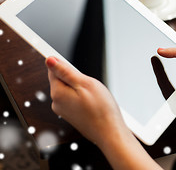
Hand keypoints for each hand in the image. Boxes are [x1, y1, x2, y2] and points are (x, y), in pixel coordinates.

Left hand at [46, 57, 160, 169]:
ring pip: (70, 90)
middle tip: (91, 85)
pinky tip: (94, 103)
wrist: (110, 132)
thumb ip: (65, 71)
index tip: (78, 70)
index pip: (53, 70)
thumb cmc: (101, 109)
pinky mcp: (72, 116)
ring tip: (95, 95)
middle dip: (77, 78)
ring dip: (82, 88)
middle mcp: (57, 103)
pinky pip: (75, 100)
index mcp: (57, 93)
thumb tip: (49, 60)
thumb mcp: (85, 83)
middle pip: (62, 80)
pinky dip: (84, 98)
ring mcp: (64, 111)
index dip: (66, 65)